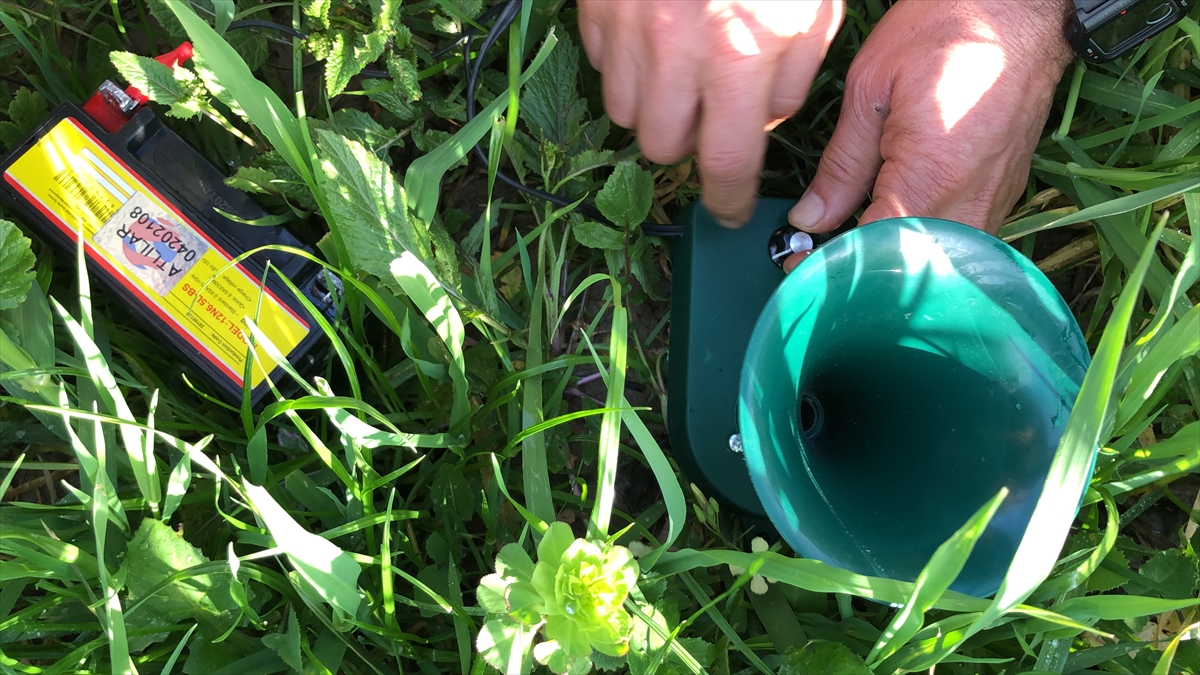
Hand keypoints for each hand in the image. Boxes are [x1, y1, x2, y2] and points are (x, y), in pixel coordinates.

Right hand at [577, 0, 843, 227]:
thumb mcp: (813, 11)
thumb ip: (790, 80)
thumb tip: (762, 125)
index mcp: (737, 56)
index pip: (723, 162)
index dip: (726, 199)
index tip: (729, 211)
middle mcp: (673, 51)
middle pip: (659, 146)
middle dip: (684, 143)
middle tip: (707, 114)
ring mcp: (624, 27)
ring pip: (622, 111)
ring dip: (651, 104)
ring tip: (679, 68)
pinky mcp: (596, 6)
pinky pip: (599, 63)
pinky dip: (624, 64)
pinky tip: (652, 33)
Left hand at [783, 0, 1074, 271]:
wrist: (1019, 8)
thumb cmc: (945, 31)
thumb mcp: (871, 90)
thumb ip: (841, 165)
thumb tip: (810, 219)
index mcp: (930, 177)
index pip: (872, 253)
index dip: (830, 265)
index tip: (798, 264)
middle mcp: (970, 201)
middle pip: (907, 270)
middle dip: (859, 269)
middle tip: (820, 255)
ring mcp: (995, 202)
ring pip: (937, 264)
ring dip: (893, 260)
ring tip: (853, 240)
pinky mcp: (1005, 195)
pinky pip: (959, 241)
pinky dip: (924, 244)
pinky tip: (894, 225)